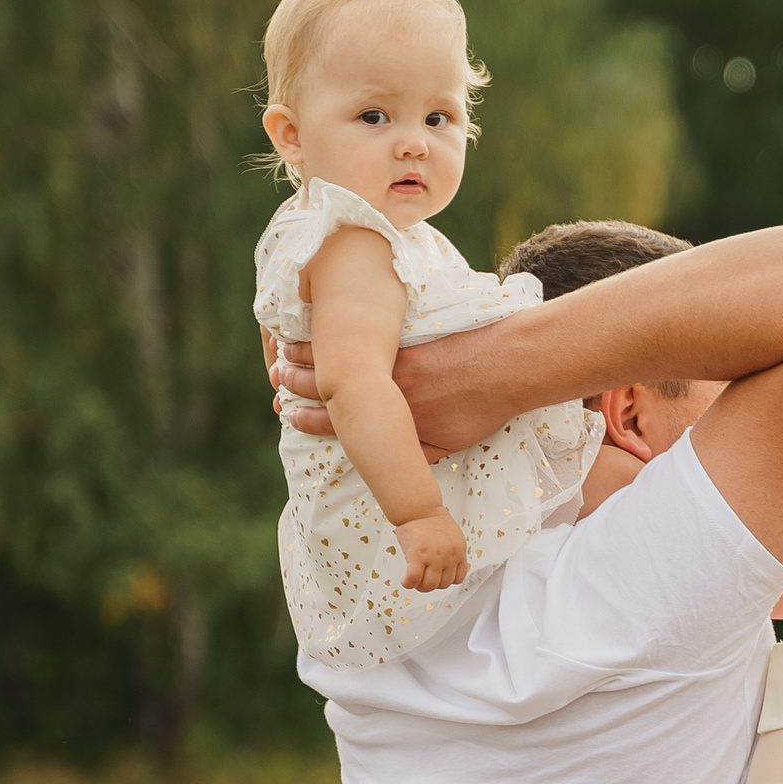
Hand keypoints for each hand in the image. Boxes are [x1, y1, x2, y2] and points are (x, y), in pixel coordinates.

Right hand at [271, 333, 505, 453]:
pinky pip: (360, 329)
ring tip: (284, 350)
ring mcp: (390, 359)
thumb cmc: (480, 409)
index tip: (291, 415)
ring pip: (336, 355)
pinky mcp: (401, 334)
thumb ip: (417, 453)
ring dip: (308, 352)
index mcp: (390, 420)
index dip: (310, 420)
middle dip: (297, 382)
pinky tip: (319, 319)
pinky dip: (336, 326)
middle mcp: (382, 389)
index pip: (336, 422)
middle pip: (327, 384)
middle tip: (277, 379)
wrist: (505, 367)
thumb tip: (401, 464)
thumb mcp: (447, 445)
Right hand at [398, 511, 469, 591]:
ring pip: (429, 585)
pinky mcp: (417, 556)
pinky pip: (413, 579)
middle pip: (442, 584)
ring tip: (413, 578)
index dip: (446, 581)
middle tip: (422, 579)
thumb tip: (445, 567)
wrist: (419, 508)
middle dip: (431, 584)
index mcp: (458, 551)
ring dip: (419, 585)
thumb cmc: (431, 520)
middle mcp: (448, 556)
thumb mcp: (452, 538)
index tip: (438, 578)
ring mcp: (433, 557)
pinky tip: (404, 579)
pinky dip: (408, 583)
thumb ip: (451, 553)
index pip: (458, 578)